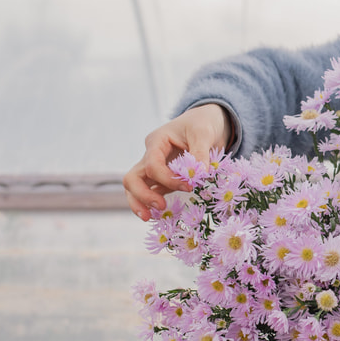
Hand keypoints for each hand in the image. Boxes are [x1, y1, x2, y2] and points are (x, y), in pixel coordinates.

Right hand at [123, 103, 231, 220]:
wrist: (206, 123)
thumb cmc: (202, 123)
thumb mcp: (204, 133)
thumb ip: (200, 153)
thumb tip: (200, 174)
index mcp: (156, 141)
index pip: (152, 165)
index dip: (168, 179)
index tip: (189, 186)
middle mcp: (150, 155)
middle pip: (133, 177)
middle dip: (142, 195)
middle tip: (160, 207)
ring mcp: (154, 168)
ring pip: (135, 188)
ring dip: (140, 203)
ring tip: (150, 218)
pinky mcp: (163, 179)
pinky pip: (151, 192)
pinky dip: (151, 204)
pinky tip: (159, 215)